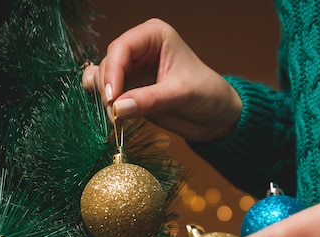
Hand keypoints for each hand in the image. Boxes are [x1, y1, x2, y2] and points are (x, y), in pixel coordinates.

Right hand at [82, 18, 241, 141]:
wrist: (217, 116)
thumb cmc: (208, 95)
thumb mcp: (180, 95)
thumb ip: (148, 100)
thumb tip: (117, 108)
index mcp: (154, 36)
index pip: (122, 47)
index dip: (112, 72)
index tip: (112, 98)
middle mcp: (140, 49)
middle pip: (108, 63)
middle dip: (108, 88)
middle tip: (114, 114)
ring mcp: (133, 69)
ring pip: (103, 78)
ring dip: (104, 98)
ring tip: (116, 118)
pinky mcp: (130, 89)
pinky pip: (107, 92)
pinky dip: (104, 103)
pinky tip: (111, 114)